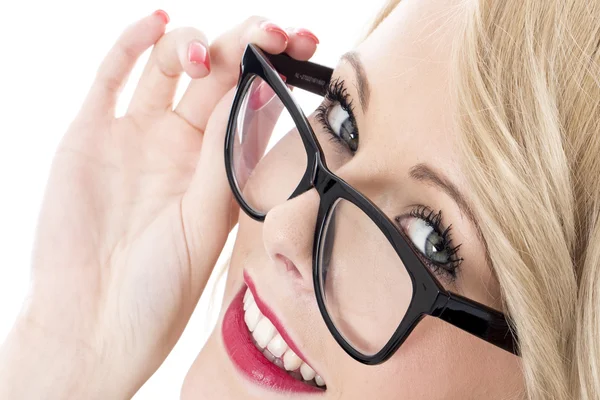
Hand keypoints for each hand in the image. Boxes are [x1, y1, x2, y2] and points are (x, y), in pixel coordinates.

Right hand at [0, 11, 317, 398]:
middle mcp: (181, 145)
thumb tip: (249, 93)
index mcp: (217, 166)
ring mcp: (137, 135)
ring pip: (168, 65)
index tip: (301, 44)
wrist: (97, 322)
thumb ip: (223, 156)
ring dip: (193, 43)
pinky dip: (133, 44)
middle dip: (245, 44)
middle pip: (217, 74)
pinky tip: (158, 23)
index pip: (251, 101)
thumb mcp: (207, 219)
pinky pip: (113, 77)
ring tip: (202, 55)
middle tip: (268, 32)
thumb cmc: (161, 285)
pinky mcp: (92, 133)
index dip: (276, 68)